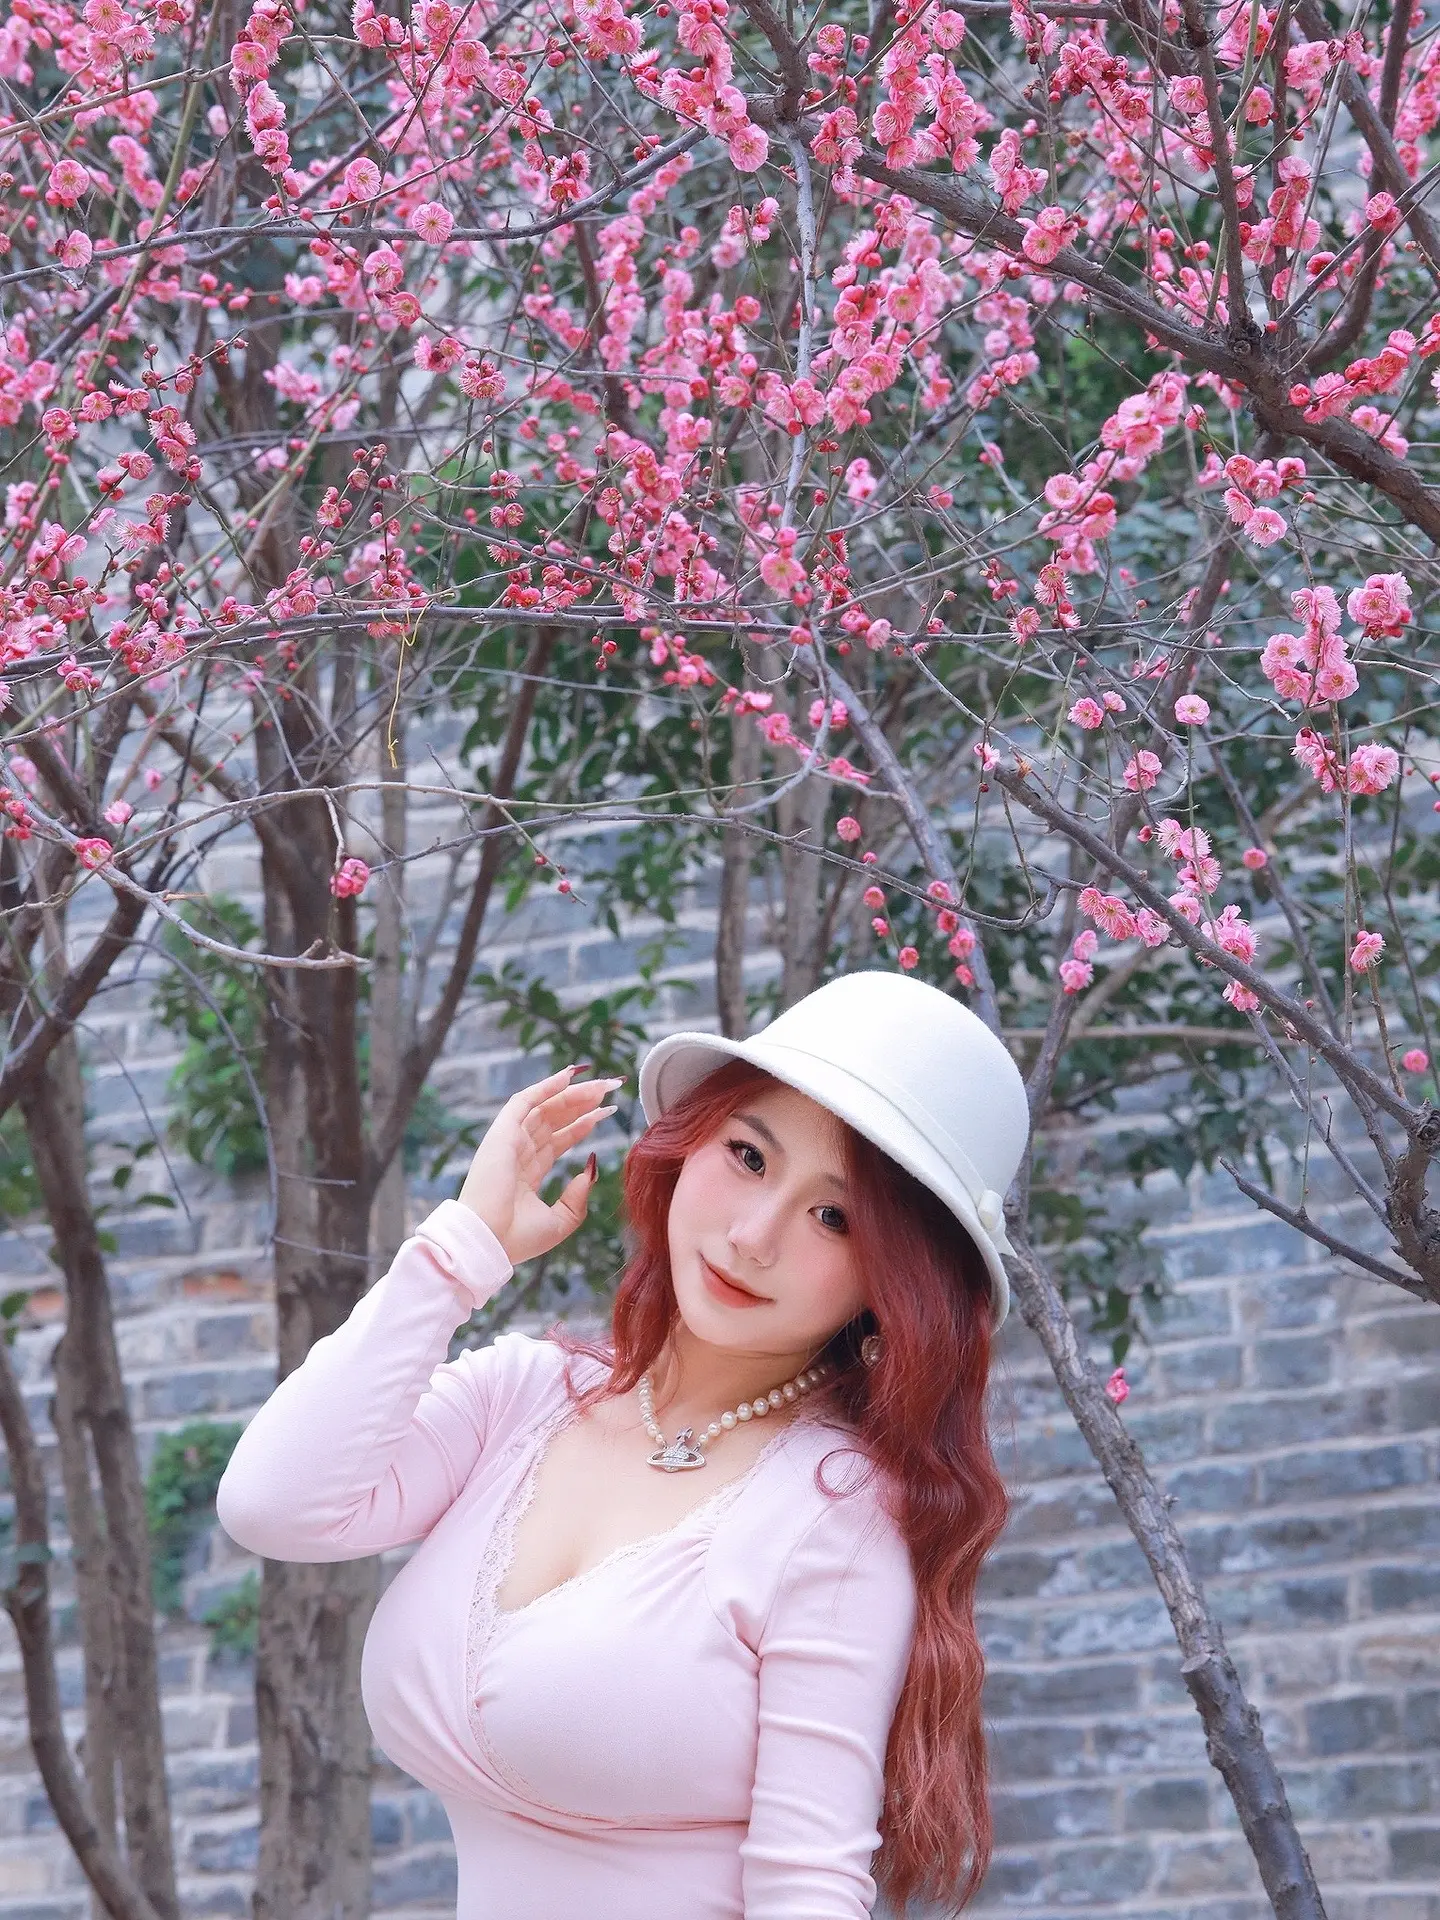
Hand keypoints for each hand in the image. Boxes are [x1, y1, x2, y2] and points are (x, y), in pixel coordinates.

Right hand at [457, 1065, 621, 1266]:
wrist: (490, 1242)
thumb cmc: (519, 1238)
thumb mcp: (561, 1221)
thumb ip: (578, 1195)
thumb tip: (592, 1165)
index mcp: (527, 1174)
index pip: (559, 1140)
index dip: (583, 1123)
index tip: (608, 1111)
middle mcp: (518, 1153)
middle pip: (555, 1119)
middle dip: (584, 1103)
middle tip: (612, 1087)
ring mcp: (509, 1142)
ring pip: (545, 1107)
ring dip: (573, 1093)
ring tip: (601, 1084)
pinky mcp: (502, 1134)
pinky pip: (524, 1101)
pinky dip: (545, 1087)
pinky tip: (569, 1076)